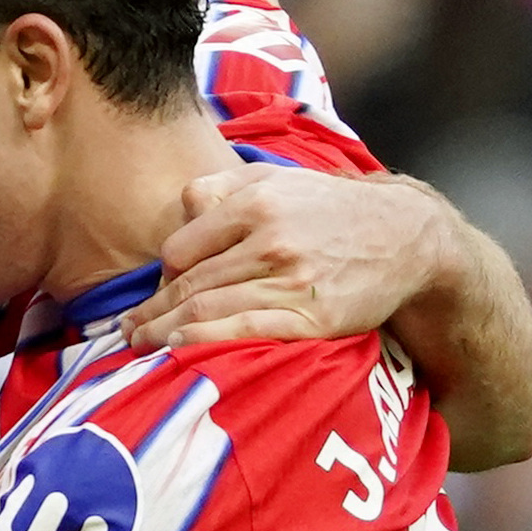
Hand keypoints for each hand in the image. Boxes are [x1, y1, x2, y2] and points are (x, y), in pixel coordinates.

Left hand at [125, 165, 452, 350]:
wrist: (406, 235)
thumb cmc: (331, 209)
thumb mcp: (279, 179)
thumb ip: (223, 186)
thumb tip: (182, 207)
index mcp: (255, 204)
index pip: (182, 248)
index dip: (160, 277)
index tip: (150, 295)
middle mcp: (270, 240)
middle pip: (189, 284)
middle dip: (150, 313)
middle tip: (125, 333)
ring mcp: (292, 280)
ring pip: (209, 310)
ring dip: (166, 333)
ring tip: (141, 347)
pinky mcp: (313, 316)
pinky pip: (247, 331)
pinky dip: (206, 342)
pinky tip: (181, 351)